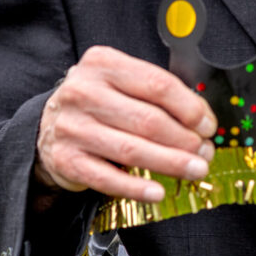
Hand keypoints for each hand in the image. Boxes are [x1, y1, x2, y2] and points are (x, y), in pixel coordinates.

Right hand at [34, 45, 217, 204]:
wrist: (47, 126)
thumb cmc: (98, 102)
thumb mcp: (122, 83)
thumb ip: (158, 94)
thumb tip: (201, 121)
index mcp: (103, 64)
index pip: (157, 84)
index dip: (190, 108)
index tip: (208, 126)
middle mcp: (84, 92)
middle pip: (148, 120)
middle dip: (185, 140)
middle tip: (205, 152)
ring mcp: (72, 126)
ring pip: (132, 149)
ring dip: (171, 163)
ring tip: (195, 170)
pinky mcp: (65, 159)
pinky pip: (107, 178)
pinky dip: (137, 188)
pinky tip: (158, 192)